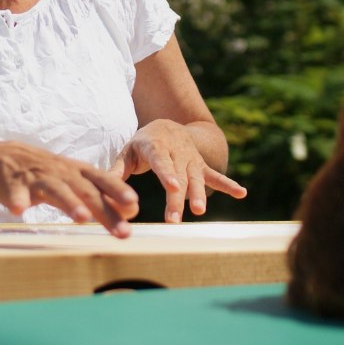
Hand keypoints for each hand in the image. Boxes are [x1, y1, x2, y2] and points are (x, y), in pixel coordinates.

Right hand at [0, 141, 139, 237]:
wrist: (5, 158)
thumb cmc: (49, 174)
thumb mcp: (77, 180)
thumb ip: (103, 195)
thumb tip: (134, 210)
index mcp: (78, 171)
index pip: (103, 180)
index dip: (118, 191)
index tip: (134, 205)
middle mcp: (61, 173)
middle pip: (85, 190)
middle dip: (104, 210)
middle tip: (121, 230)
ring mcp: (37, 178)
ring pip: (55, 190)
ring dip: (69, 203)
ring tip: (82, 218)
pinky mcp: (12, 185)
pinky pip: (15, 193)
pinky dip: (17, 200)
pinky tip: (18, 210)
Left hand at [109, 120, 247, 222]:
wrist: (167, 125)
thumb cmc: (142, 144)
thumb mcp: (127, 152)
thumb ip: (116, 171)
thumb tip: (101, 191)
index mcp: (155, 146)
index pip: (161, 161)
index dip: (167, 173)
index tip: (172, 186)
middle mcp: (176, 151)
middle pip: (178, 176)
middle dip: (178, 197)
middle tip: (175, 218)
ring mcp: (190, 159)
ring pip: (196, 178)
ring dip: (200, 194)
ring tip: (200, 211)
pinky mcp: (201, 165)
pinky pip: (215, 175)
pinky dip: (228, 184)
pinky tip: (242, 193)